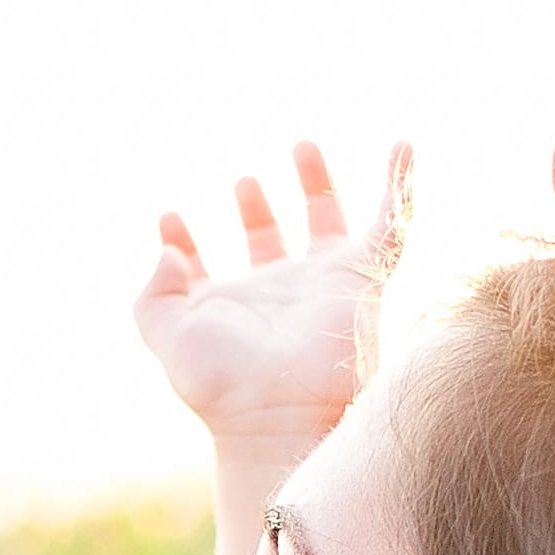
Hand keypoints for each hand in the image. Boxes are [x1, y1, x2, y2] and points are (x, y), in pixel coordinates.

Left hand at [133, 136, 412, 469]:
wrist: (282, 408)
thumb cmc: (223, 382)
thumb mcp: (167, 335)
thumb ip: (152, 293)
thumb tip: (166, 251)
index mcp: (230, 310)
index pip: (205, 269)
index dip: (185, 245)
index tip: (169, 219)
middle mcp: (277, 295)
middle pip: (269, 239)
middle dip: (256, 209)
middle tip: (244, 182)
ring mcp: (323, 284)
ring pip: (327, 222)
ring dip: (315, 183)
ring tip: (301, 146)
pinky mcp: (363, 277)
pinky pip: (393, 224)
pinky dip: (402, 186)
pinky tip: (402, 146)